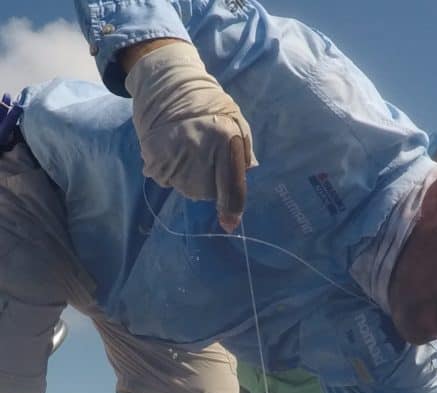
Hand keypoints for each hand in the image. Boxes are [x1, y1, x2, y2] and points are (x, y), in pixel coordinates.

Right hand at [125, 41, 255, 231]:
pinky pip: (167, 180)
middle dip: (211, 182)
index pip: (231, 186)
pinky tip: (172, 151)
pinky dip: (170, 172)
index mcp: (225, 140)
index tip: (229, 225)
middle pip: (208, 192)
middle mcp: (200, 149)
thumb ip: (242, 157)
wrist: (167, 83)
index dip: (231, 209)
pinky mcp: (154, 156)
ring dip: (190, 177)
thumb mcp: (236, 125)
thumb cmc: (210, 107)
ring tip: (187, 150)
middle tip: (204, 155)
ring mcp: (174, 154)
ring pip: (188, 188)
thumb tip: (239, 190)